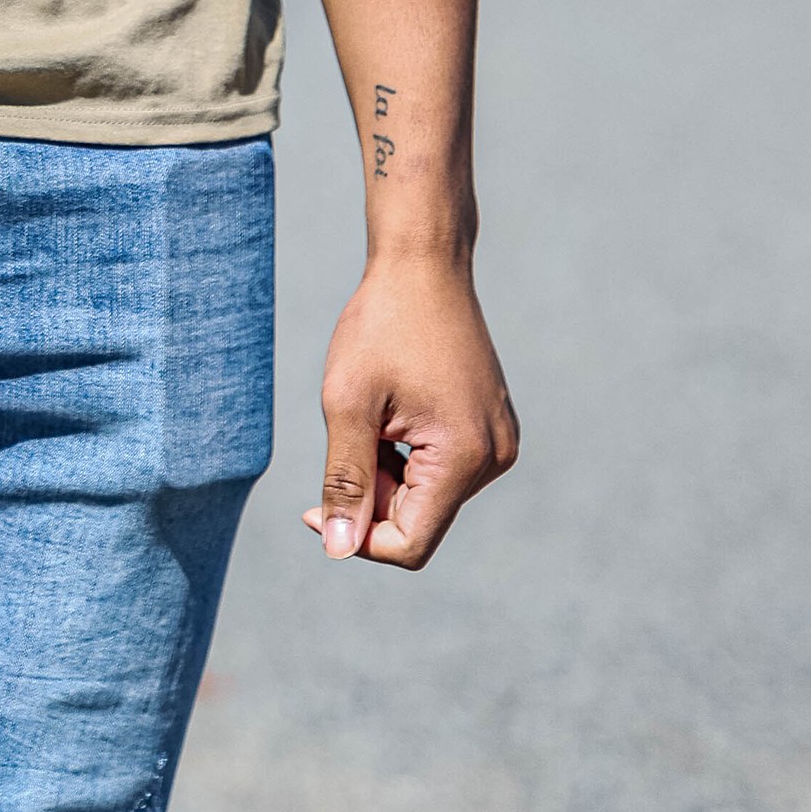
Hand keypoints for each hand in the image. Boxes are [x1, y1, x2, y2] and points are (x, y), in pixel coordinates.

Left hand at [314, 251, 517, 568]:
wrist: (423, 263)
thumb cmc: (381, 324)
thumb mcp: (348, 401)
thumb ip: (345, 480)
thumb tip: (338, 549)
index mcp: (464, 457)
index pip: (409, 543)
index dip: (356, 536)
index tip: (313, 508)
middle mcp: (493, 458)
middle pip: (419, 519)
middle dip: (372, 493)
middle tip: (348, 430)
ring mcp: (498, 442)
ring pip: (428, 495)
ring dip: (388, 471)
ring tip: (374, 410)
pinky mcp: (491, 427)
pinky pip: (442, 468)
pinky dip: (407, 454)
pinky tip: (394, 406)